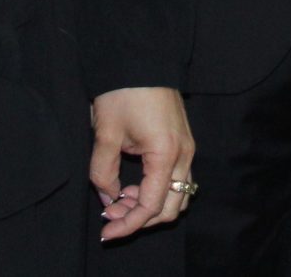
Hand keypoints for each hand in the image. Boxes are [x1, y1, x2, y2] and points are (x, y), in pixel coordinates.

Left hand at [91, 86, 195, 241]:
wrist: (141, 58)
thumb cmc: (124, 92)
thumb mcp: (106, 134)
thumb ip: (103, 173)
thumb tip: (107, 198)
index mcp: (166, 154)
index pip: (152, 205)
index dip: (128, 224)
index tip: (107, 231)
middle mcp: (184, 154)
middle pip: (171, 207)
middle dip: (140, 218)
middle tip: (111, 214)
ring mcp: (187, 148)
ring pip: (177, 195)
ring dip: (150, 205)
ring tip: (121, 199)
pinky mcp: (182, 142)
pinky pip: (176, 179)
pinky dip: (156, 190)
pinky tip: (133, 184)